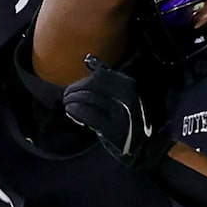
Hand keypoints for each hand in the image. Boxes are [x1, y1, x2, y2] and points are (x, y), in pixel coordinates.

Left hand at [63, 56, 171, 172]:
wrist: (140, 147)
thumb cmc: (127, 119)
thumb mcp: (122, 94)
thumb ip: (107, 77)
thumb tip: (89, 58)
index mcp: (130, 86)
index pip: (101, 76)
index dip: (84, 81)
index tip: (75, 87)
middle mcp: (128, 98)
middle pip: (93, 87)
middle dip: (76, 90)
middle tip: (67, 96)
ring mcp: (122, 114)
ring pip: (90, 99)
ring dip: (74, 101)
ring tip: (67, 104)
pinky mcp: (114, 130)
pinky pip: (90, 116)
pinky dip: (77, 112)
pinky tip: (71, 112)